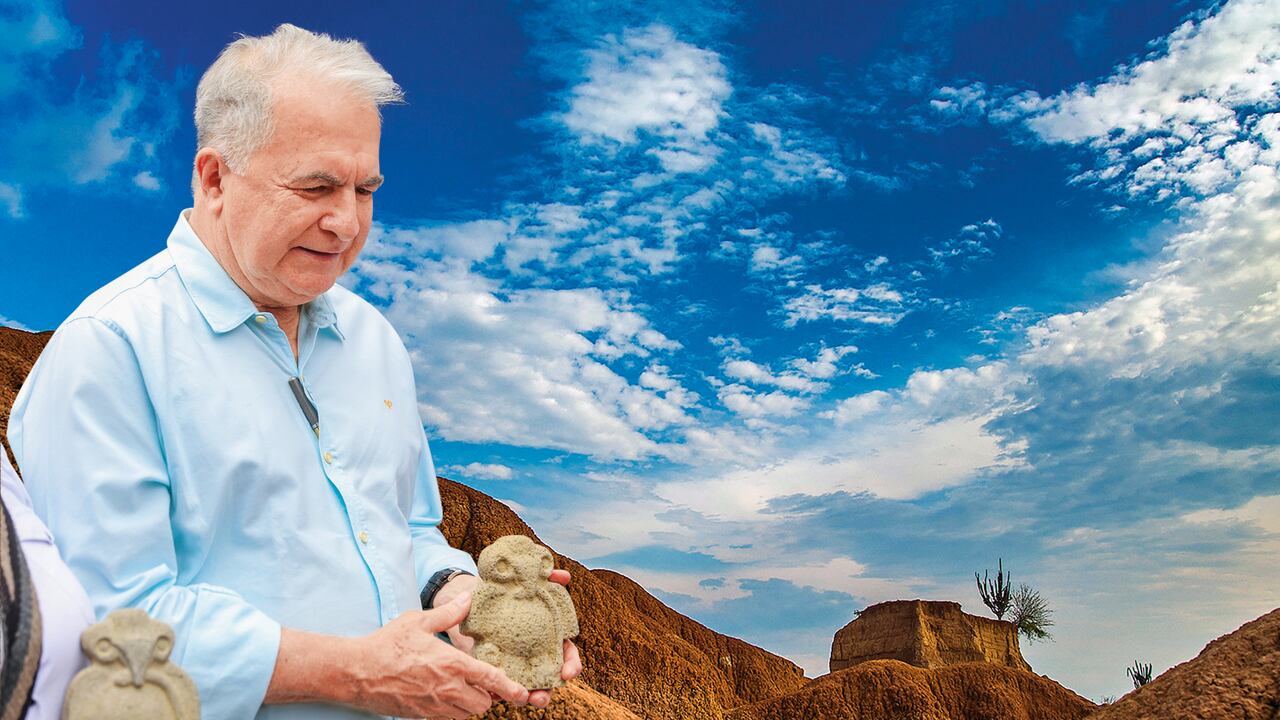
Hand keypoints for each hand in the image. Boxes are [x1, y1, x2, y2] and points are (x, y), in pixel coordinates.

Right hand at [347, 592, 528, 718]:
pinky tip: (445, 695)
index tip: (523, 692)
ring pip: (467, 714)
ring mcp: (434, 706)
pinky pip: (448, 719)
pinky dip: (453, 711)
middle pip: (484, 703)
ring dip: (470, 704)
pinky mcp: (422, 716)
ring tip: (463, 688)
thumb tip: (470, 598)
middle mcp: (447, 689)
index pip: (491, 680)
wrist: (357, 673)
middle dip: (488, 695)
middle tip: (482, 682)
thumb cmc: (387, 644)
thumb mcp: (418, 621)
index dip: (511, 688)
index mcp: (451, 665)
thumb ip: (448, 614)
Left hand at [437, 568, 583, 708]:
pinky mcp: (492, 668)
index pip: (566, 655)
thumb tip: (564, 576)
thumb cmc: (506, 592)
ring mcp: (514, 664)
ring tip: (522, 700)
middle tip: (541, 696)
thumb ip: (546, 579)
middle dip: (547, 692)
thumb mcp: (524, 583)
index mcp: (548, 637)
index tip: (568, 673)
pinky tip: (494, 692)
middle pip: (547, 679)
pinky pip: (498, 685)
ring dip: (526, 698)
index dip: (571, 665)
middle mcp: (534, 654)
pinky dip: (498, 691)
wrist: (470, 597)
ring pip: (525, 688)